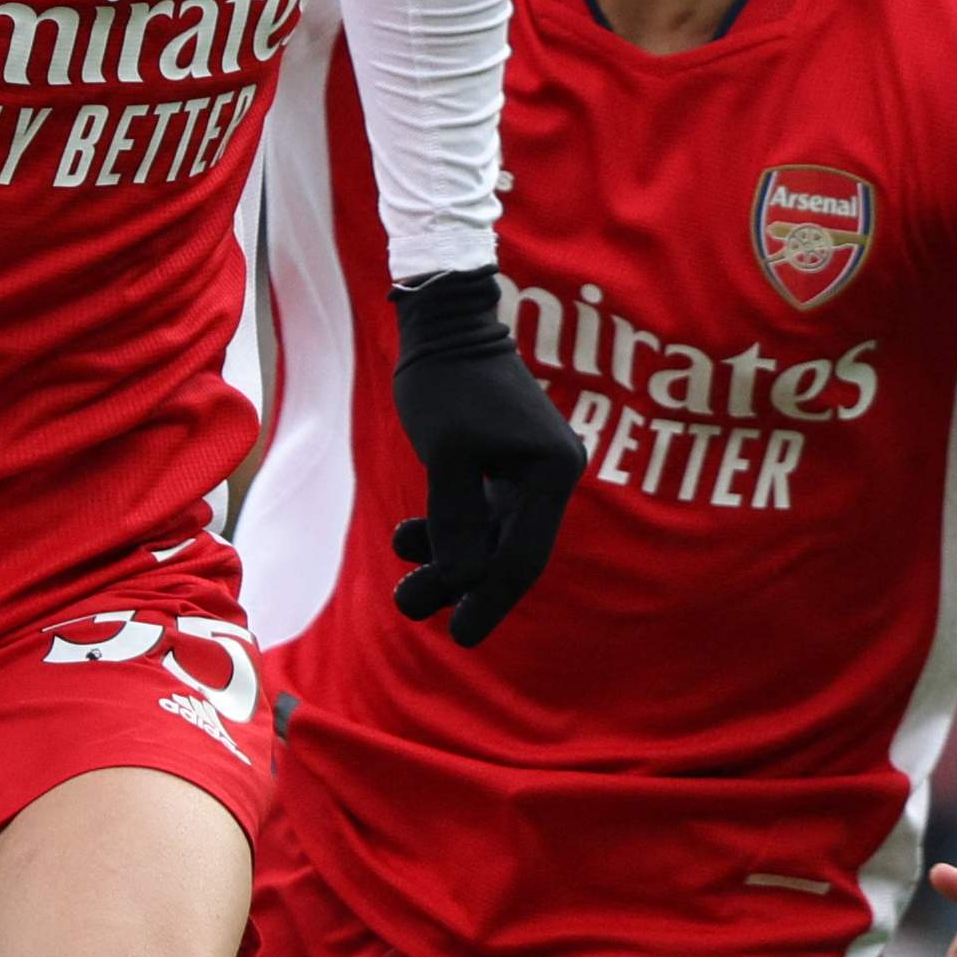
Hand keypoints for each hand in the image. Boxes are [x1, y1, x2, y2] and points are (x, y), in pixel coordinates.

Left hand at [384, 266, 584, 644]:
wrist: (448, 321)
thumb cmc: (447, 381)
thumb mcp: (446, 455)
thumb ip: (456, 521)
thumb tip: (461, 583)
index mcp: (552, 471)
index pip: (524, 554)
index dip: (490, 599)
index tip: (460, 636)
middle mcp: (553, 473)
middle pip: (510, 550)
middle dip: (460, 583)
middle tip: (412, 608)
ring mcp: (532, 468)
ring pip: (494, 535)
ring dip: (448, 556)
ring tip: (403, 570)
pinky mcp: (508, 461)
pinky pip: (484, 512)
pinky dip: (449, 528)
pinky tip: (410, 538)